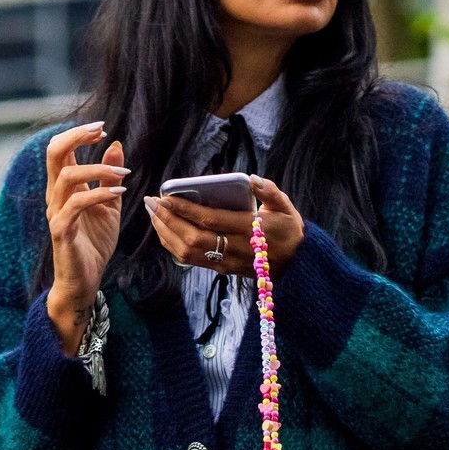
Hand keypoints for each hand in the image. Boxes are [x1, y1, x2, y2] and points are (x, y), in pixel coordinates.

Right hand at [45, 122, 125, 356]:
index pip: (61, 149)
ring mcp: (56, 213)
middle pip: (54, 153)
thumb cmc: (94, 245)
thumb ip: (109, 177)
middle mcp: (55, 196)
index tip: (102, 129)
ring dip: (97, 169)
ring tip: (123, 174)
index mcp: (64, 188)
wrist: (85, 281)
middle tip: (100, 130)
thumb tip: (115, 146)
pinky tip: (119, 192)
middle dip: (76, 136)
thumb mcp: (108, 206)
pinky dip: (98, 194)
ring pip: (66, 176)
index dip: (79, 134)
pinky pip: (76, 204)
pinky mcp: (61, 231)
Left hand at [143, 175, 303, 278]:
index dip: (185, 209)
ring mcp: (226, 263)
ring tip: (153, 214)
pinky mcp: (222, 270)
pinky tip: (164, 229)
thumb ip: (270, 191)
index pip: (210, 220)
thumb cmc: (288, 231)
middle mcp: (234, 249)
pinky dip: (173, 245)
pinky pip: (191, 260)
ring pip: (188, 253)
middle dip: (168, 220)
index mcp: (249, 230)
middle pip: (192, 238)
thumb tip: (252, 179)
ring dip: (166, 233)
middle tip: (152, 203)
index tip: (166, 196)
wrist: (296, 265)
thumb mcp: (286, 208)